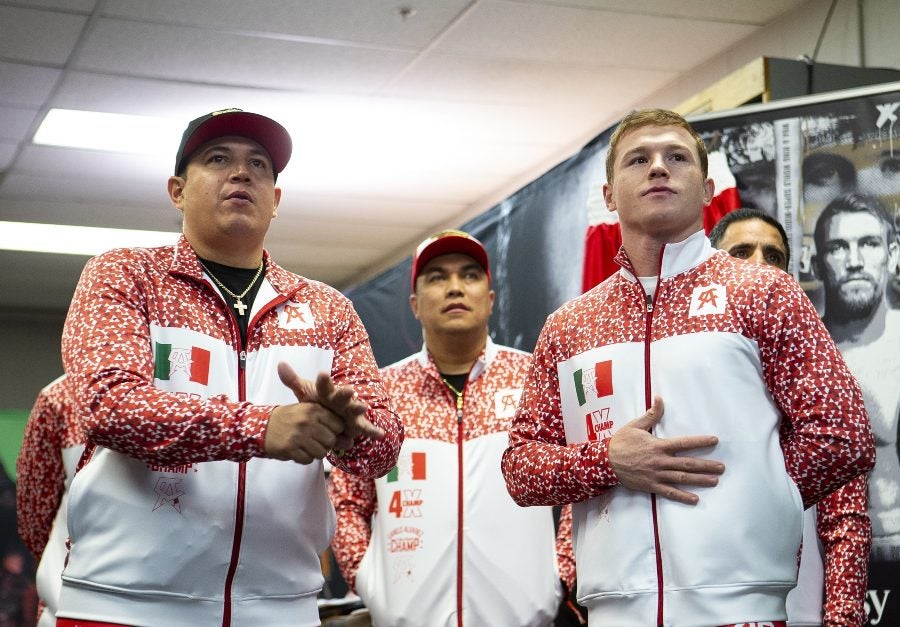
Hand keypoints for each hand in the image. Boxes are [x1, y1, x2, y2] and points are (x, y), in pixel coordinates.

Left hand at [264, 363, 384, 464]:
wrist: (334, 416)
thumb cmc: (321, 403)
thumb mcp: (306, 394)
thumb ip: (294, 381)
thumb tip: (280, 364)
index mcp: (328, 392)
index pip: (324, 386)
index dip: (324, 381)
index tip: (322, 374)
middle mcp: (341, 400)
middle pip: (343, 395)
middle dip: (346, 393)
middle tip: (349, 390)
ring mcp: (351, 411)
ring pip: (355, 409)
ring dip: (360, 408)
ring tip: (364, 407)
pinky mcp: (358, 423)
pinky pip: (366, 427)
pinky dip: (374, 431)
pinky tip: (380, 434)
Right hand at [607, 396, 723, 504]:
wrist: (605, 461)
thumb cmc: (620, 442)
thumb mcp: (635, 426)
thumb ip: (651, 414)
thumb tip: (659, 398)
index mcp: (658, 446)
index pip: (684, 443)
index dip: (700, 442)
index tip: (715, 441)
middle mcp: (660, 461)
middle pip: (688, 464)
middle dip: (707, 465)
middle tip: (722, 467)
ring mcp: (656, 475)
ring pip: (682, 478)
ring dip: (700, 480)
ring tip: (715, 481)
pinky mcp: (651, 486)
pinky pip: (669, 492)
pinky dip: (682, 496)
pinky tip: (695, 499)